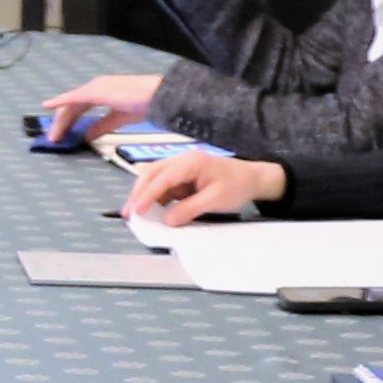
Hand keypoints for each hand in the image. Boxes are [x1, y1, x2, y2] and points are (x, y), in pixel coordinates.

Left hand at [45, 71, 169, 136]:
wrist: (159, 96)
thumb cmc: (145, 103)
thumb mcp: (119, 118)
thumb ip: (102, 125)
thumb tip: (88, 135)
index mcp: (102, 92)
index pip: (79, 107)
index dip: (69, 120)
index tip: (62, 132)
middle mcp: (96, 87)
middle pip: (71, 106)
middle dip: (62, 123)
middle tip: (54, 138)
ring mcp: (95, 87)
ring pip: (70, 104)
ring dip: (60, 120)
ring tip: (53, 135)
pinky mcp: (96, 91)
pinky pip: (73, 97)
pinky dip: (60, 101)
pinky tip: (49, 106)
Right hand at [127, 152, 286, 228]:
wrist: (253, 179)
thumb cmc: (238, 185)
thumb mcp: (215, 200)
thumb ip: (190, 209)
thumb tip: (168, 221)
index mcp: (191, 162)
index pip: (162, 178)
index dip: (147, 194)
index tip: (136, 210)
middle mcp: (182, 161)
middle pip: (151, 173)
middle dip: (138, 192)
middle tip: (128, 212)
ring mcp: (181, 168)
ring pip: (154, 178)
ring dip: (145, 195)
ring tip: (136, 213)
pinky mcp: (183, 176)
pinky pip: (164, 186)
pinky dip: (156, 198)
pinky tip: (152, 210)